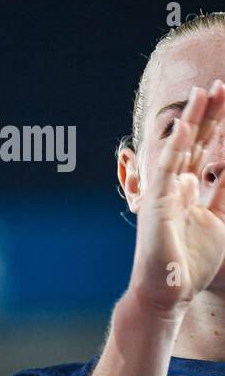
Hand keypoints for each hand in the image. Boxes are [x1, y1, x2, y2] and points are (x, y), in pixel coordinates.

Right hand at [128, 80, 224, 317]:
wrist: (168, 291)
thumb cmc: (189, 264)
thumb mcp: (218, 222)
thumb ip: (222, 195)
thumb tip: (223, 169)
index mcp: (187, 190)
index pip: (204, 151)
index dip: (216, 126)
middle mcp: (174, 186)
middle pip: (194, 143)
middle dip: (208, 114)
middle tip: (219, 84)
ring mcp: (164, 193)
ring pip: (180, 149)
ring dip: (193, 119)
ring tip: (205, 91)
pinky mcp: (157, 204)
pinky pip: (167, 170)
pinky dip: (176, 146)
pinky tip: (186, 126)